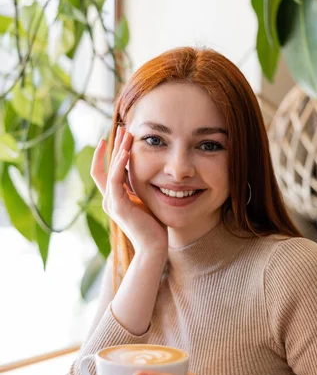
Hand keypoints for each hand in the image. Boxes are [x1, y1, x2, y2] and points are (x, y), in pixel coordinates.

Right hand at [91, 125, 167, 254]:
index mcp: (114, 198)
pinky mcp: (118, 206)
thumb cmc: (154, 226)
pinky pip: (115, 180)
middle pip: (103, 166)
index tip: (117, 137)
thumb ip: (140, 188)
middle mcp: (109, 199)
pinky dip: (119, 164)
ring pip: (109, 170)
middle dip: (114, 145)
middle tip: (123, 128)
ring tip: (126, 134)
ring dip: (117, 150)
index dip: (107, 154)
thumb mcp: (145, 201)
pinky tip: (126, 151)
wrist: (154, 247)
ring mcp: (111, 203)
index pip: (104, 172)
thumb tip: (148, 174)